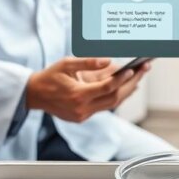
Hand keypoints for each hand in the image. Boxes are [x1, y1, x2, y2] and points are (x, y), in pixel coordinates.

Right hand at [25, 57, 149, 122]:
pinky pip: (104, 106)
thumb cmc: (49, 77)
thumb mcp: (66, 64)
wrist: (34, 95)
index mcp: (77, 95)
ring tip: (140, 76)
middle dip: (131, 83)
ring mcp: (83, 115)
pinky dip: (116, 96)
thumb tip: (109, 61)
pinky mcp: (83, 116)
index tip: (133, 69)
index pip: (106, 88)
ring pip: (112, 104)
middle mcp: (82, 108)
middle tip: (144, 69)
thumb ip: (88, 62)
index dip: (121, 79)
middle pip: (114, 98)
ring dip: (127, 90)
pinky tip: (125, 86)